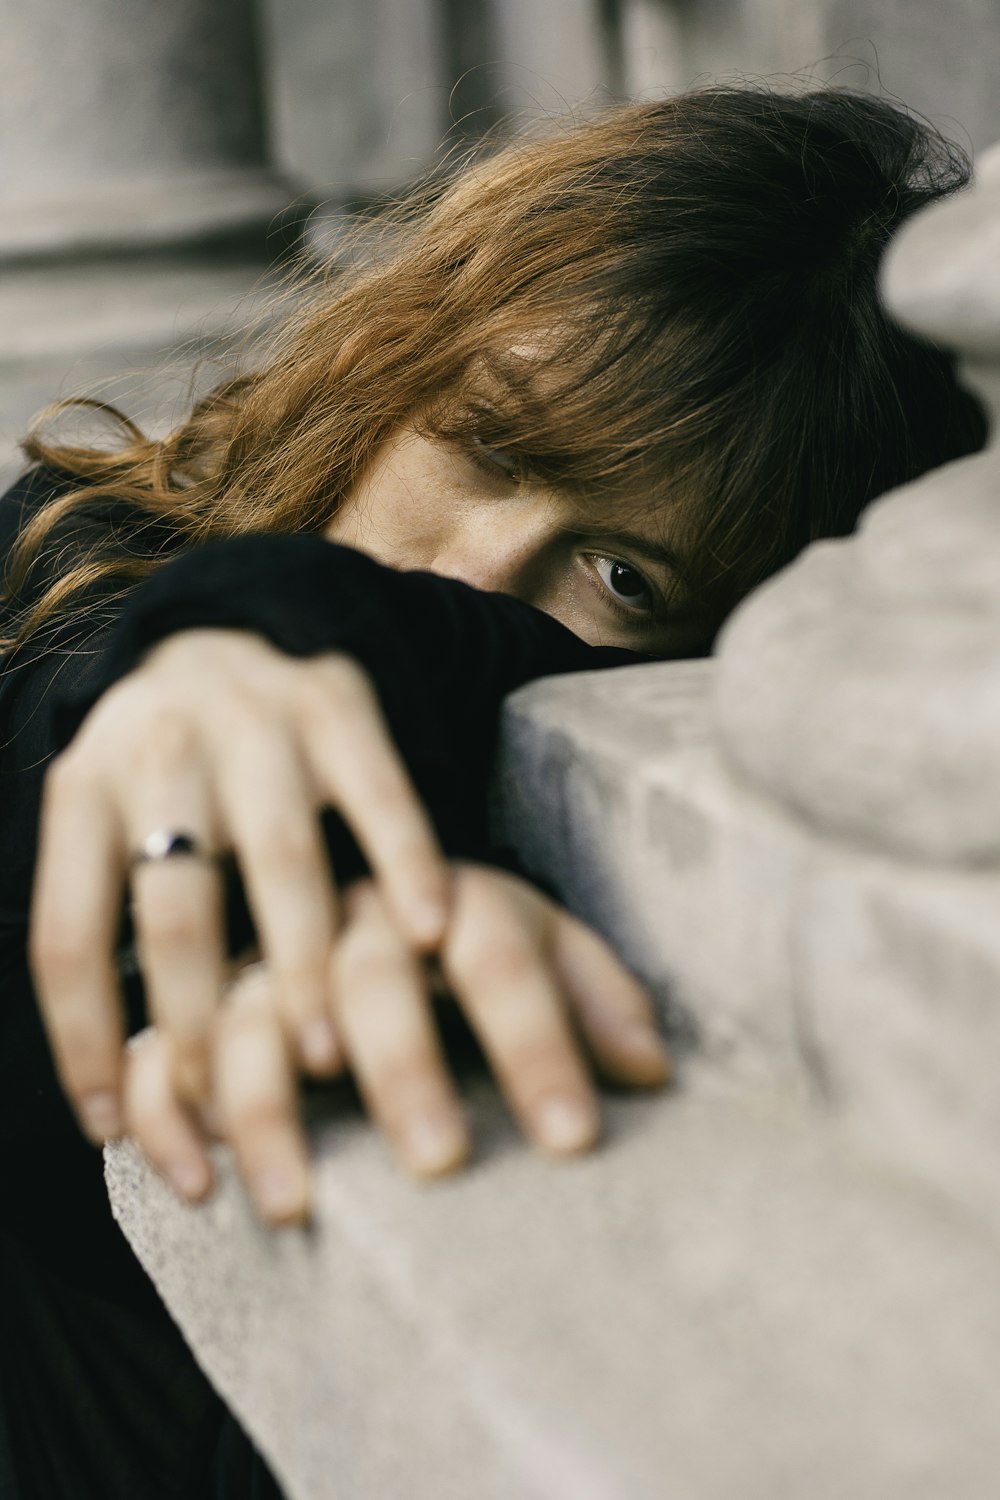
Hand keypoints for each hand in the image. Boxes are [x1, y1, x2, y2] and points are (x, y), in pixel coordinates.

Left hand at [29, 629, 450, 1140]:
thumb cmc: (171, 767)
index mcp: (83, 791)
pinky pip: (378, 791)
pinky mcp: (339, 700)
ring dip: (301, 961)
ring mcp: (254, 721)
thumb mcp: (108, 817)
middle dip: (202, 1017)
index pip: (69, 935)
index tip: (115, 1131)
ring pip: (278, 857)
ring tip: (325, 1057)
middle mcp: (161, 750)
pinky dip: (404, 861)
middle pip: (176, 908)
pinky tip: (427, 932)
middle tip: (237, 1111)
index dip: (84, 1043)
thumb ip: (113, 919)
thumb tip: (118, 1089)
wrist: (237, 620)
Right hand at [120, 864, 671, 1224]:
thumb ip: (597, 998)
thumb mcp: (542, 947)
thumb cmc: (466, 940)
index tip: (573, 1140)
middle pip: (372, 977)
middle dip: (405, 1068)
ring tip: (296, 1205)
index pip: (499, 955)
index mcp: (449, 898)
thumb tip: (653, 1069)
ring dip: (267, 1109)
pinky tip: (197, 1186)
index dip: (538, 1043)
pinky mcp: (202, 1000)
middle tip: (441, 1162)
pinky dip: (170, 1116)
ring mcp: (269, 956)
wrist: (346, 880)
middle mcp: (354, 917)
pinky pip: (165, 1053)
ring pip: (252, 1019)